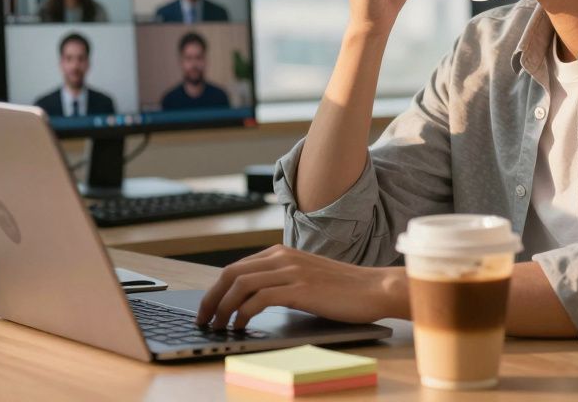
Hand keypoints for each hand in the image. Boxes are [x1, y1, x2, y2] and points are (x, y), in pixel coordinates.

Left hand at [195, 245, 407, 329]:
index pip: (236, 267)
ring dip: (223, 307)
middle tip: (203, 319)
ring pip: (240, 284)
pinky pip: (259, 299)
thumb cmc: (343, 289)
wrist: (374, 288)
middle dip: (211, 298)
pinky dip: (244, 313)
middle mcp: (283, 257)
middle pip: (231, 273)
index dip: (216, 289)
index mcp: (282, 252)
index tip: (207, 308)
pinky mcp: (300, 289)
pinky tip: (242, 326)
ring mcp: (291, 271)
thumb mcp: (306, 277)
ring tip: (218, 326)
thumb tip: (252, 299)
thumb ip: (282, 279)